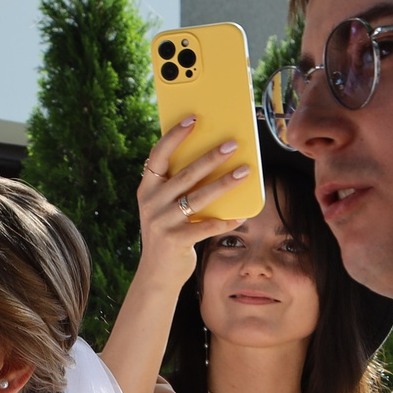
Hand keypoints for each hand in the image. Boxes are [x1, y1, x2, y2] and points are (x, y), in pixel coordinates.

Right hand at [133, 118, 250, 291]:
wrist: (156, 273)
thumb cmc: (167, 232)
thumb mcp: (163, 206)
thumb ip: (176, 186)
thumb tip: (211, 157)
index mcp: (146, 189)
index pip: (158, 155)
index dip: (175, 136)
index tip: (193, 118)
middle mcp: (152, 203)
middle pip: (186, 174)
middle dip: (211, 157)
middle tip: (233, 144)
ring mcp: (163, 222)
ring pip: (200, 197)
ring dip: (225, 183)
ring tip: (245, 171)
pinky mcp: (176, 241)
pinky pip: (207, 227)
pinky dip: (226, 221)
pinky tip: (242, 215)